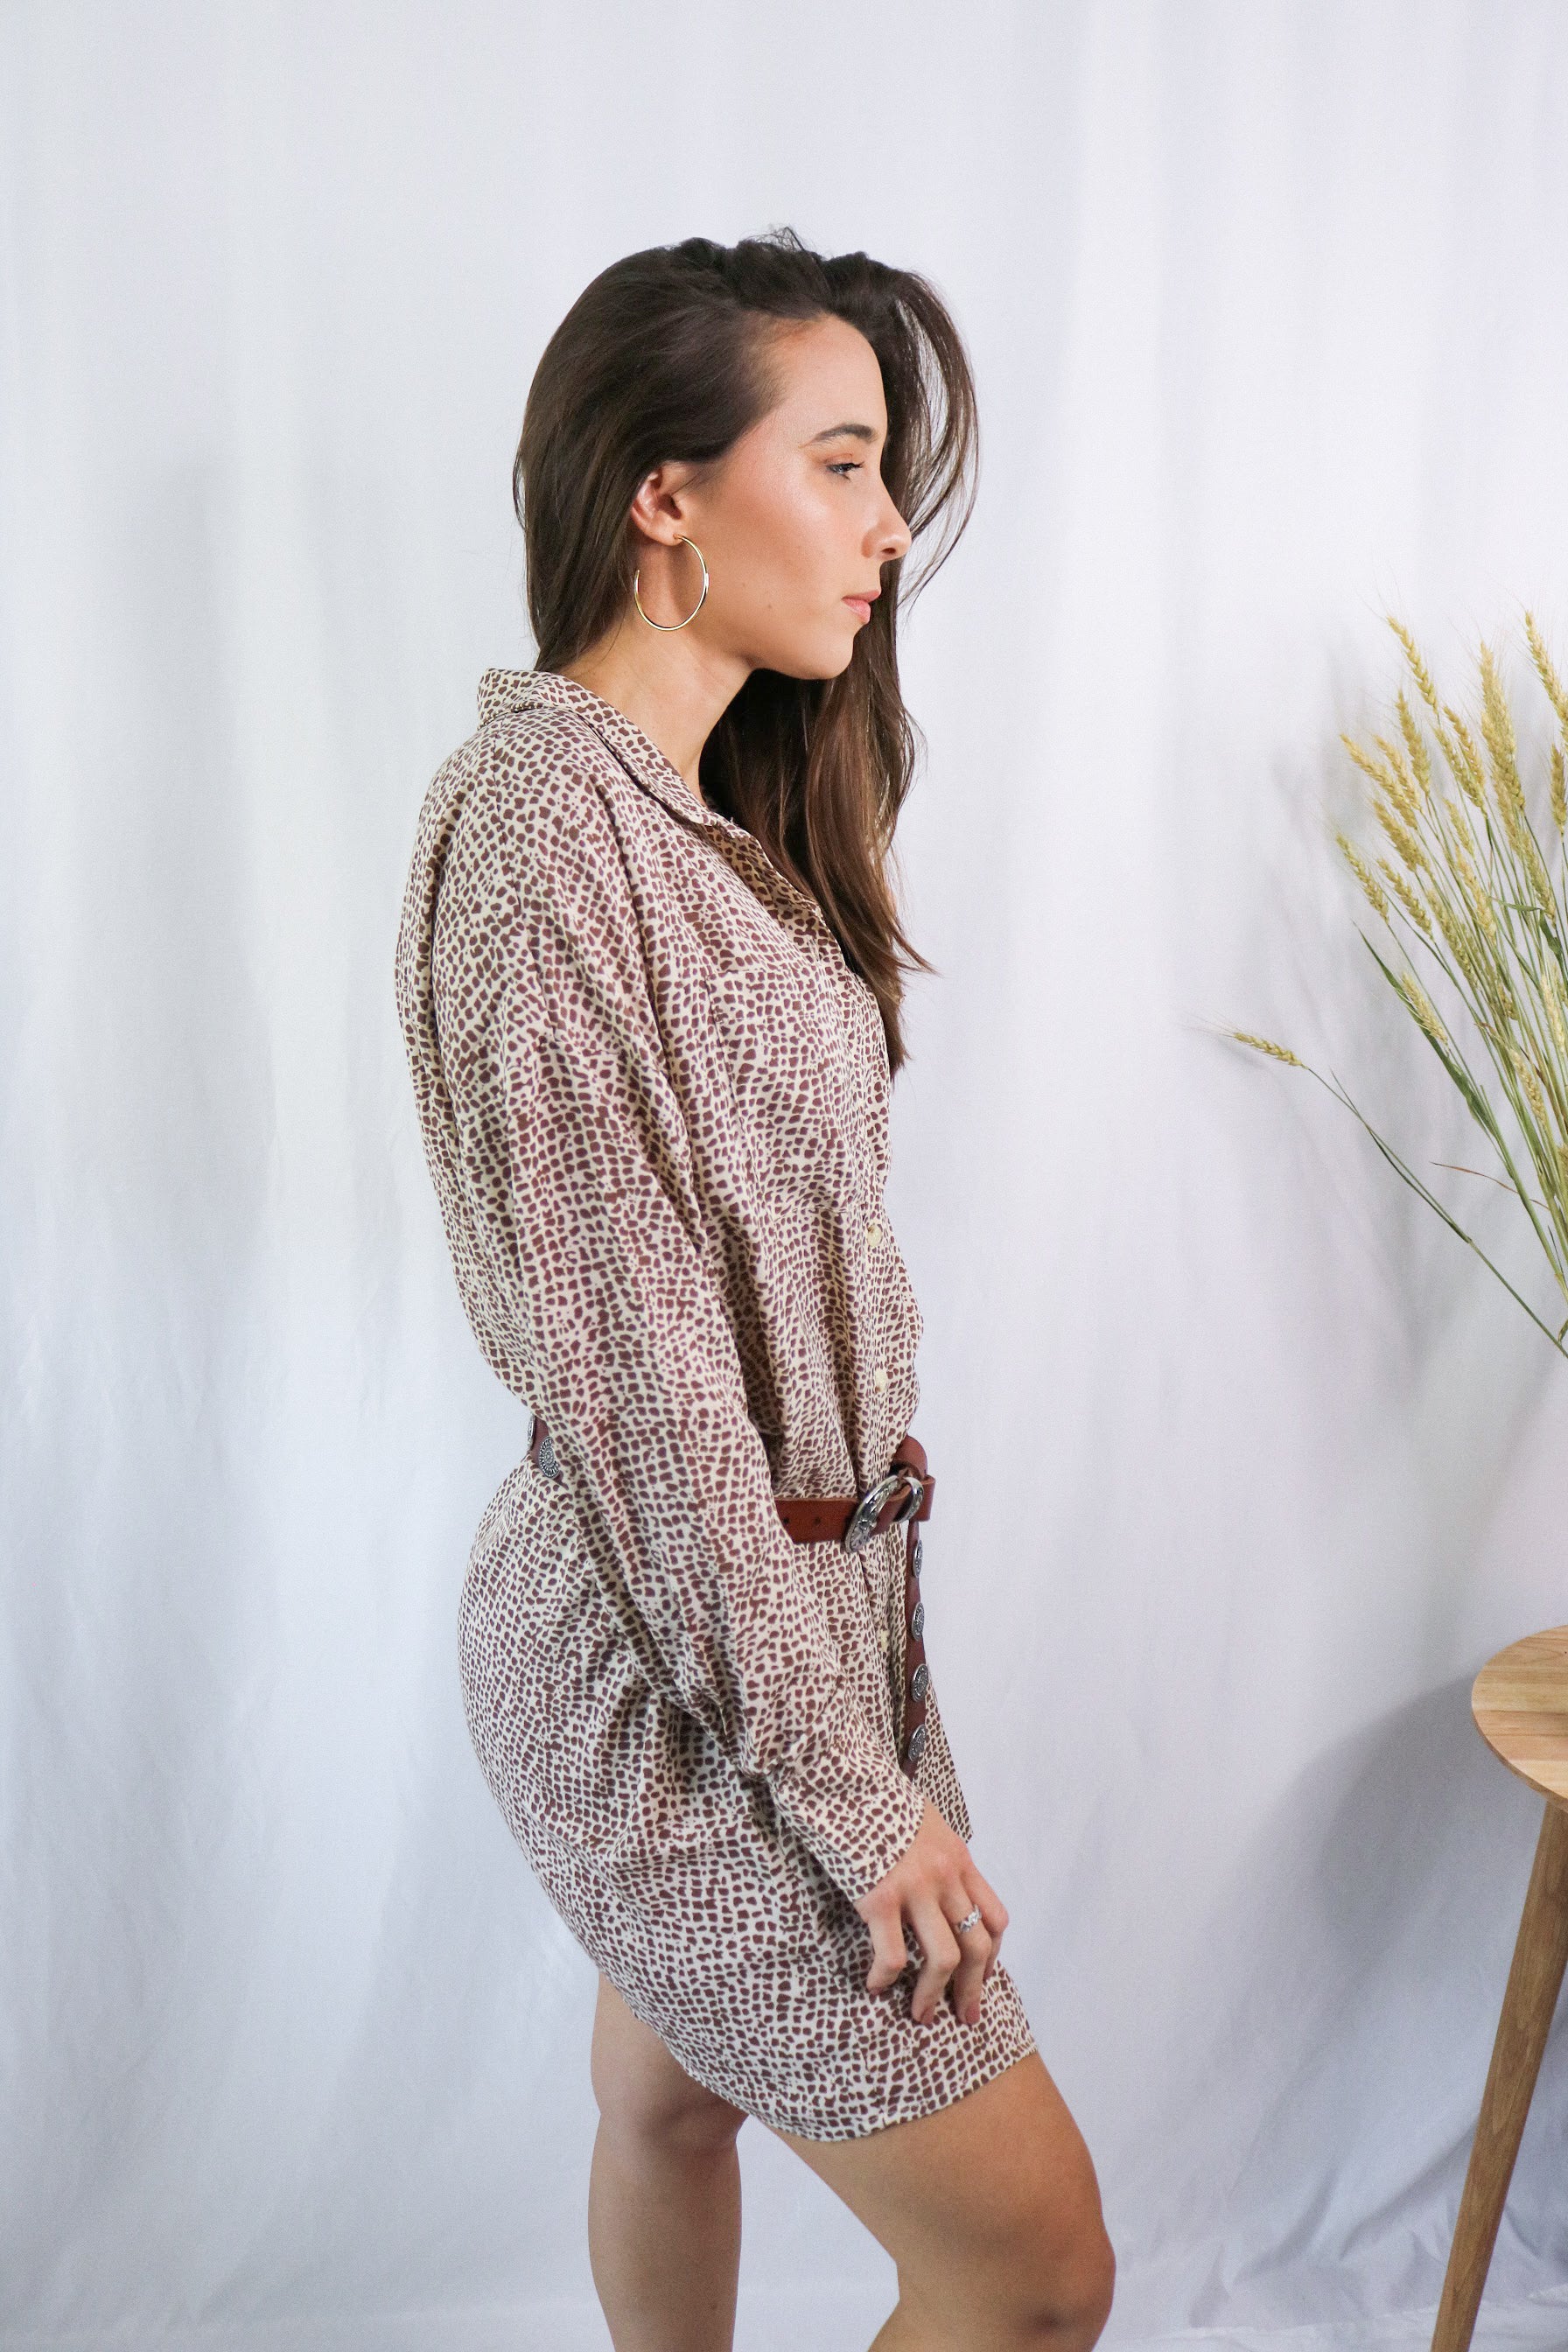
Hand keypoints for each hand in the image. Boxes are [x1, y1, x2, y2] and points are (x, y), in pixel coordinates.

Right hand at [852, 1800, 1008, 2026]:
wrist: (840, 1776)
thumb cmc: (874, 1798)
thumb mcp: (922, 1823)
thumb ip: (934, 1858)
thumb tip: (934, 1891)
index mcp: (958, 1858)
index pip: (994, 1917)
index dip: (992, 1955)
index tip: (981, 1978)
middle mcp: (945, 1875)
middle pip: (977, 1946)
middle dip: (973, 1989)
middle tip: (964, 2017)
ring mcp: (915, 1887)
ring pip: (944, 1958)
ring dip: (933, 1995)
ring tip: (919, 2016)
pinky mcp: (880, 1898)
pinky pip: (893, 1956)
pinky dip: (885, 1979)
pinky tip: (873, 1986)